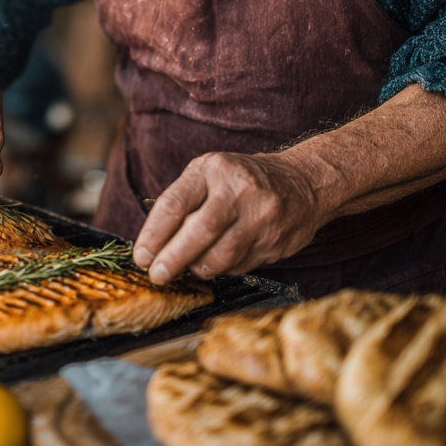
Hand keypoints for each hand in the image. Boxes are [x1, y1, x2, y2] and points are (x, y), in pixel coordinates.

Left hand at [132, 151, 322, 283]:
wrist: (303, 182)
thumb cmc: (242, 179)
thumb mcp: (210, 173)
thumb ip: (184, 201)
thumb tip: (153, 244)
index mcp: (213, 170)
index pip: (175, 204)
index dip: (154, 234)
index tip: (142, 256)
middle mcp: (238, 190)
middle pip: (199, 232)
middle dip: (173, 259)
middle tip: (157, 275)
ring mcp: (261, 217)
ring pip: (221, 255)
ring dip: (198, 268)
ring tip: (188, 267)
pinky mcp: (276, 242)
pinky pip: (240, 265)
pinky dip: (223, 268)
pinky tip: (219, 260)